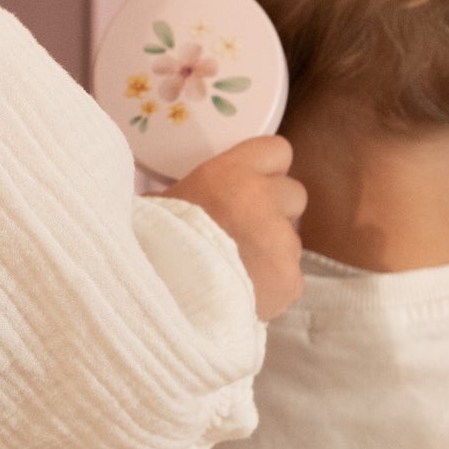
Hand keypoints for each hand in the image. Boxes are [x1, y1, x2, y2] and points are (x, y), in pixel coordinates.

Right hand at [162, 136, 306, 320]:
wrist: (164, 297)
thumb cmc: (154, 245)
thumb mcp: (161, 204)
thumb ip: (187, 194)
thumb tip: (170, 199)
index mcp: (230, 174)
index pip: (277, 151)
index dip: (267, 170)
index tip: (253, 186)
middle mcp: (263, 200)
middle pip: (294, 195)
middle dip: (277, 212)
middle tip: (247, 233)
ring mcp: (281, 241)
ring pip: (290, 242)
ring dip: (272, 254)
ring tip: (239, 274)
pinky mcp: (289, 279)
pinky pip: (289, 281)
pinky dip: (273, 289)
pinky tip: (245, 297)